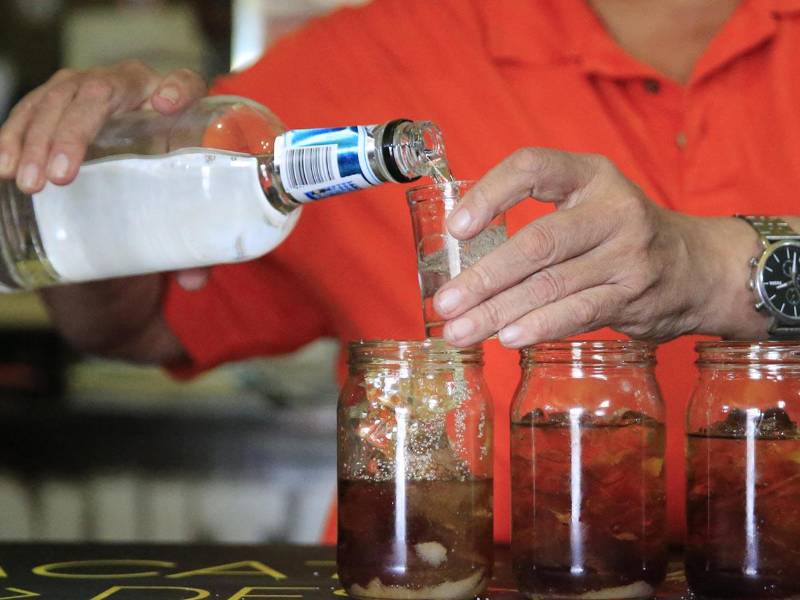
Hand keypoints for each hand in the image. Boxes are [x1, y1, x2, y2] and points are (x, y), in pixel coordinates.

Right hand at [0, 59, 210, 290]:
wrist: (142, 156)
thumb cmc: (171, 177)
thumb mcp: (186, 203)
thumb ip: (197, 244)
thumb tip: (194, 282)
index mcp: (176, 103)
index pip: (186, 83)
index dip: (178, 87)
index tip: (165, 105)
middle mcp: (133, 85)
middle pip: (102, 93)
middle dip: (74, 133)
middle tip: (59, 178)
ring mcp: (90, 88)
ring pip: (58, 99)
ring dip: (36, 139)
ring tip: (27, 182)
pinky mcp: (58, 100)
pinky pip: (31, 109)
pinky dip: (13, 135)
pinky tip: (2, 164)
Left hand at [433, 148, 765, 346]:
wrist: (699, 267)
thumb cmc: (622, 233)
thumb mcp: (588, 203)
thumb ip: (538, 217)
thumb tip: (462, 255)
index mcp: (590, 175)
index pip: (532, 167)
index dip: (489, 193)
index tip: (455, 229)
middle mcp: (612, 210)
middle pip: (537, 242)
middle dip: (484, 277)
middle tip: (445, 302)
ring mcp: (627, 254)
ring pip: (551, 284)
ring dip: (498, 311)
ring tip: (460, 330)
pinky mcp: (633, 295)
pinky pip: (577, 313)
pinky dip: (539, 326)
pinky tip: (506, 338)